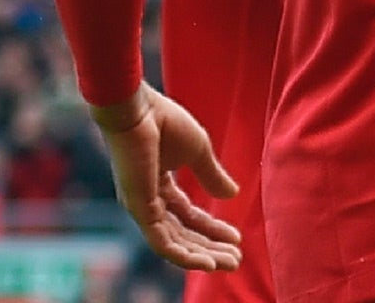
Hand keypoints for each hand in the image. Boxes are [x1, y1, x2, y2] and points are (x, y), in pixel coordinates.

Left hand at [89, 85, 243, 271]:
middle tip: (236, 260)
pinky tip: (206, 262)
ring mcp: (142, 208)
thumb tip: (232, 195)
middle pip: (183, 233)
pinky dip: (184, 255)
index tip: (236, 237)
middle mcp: (148, 202)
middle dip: (210, 248)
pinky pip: (161, 242)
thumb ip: (212, 175)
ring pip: (174, 243)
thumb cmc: (165, 122)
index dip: (212, 227)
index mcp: (159, 185)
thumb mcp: (198, 150)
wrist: (138, 109)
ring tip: (229, 264)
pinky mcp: (139, 210)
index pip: (188, 215)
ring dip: (202, 255)